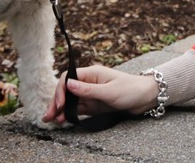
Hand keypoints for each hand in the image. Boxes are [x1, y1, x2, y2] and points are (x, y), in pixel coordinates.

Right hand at [42, 65, 158, 123]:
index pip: (68, 78)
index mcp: (92, 73)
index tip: (60, 104)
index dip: (61, 91)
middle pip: (67, 90)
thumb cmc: (131, 90)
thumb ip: (88, 90)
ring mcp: (91, 94)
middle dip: (56, 102)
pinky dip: (70, 114)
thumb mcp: (109, 91)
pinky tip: (63, 120)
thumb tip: (68, 84)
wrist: (147, 97)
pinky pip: (79, 109)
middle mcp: (89, 82)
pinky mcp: (95, 104)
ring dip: (61, 110)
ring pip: (71, 101)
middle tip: (48, 116)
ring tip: (51, 120)